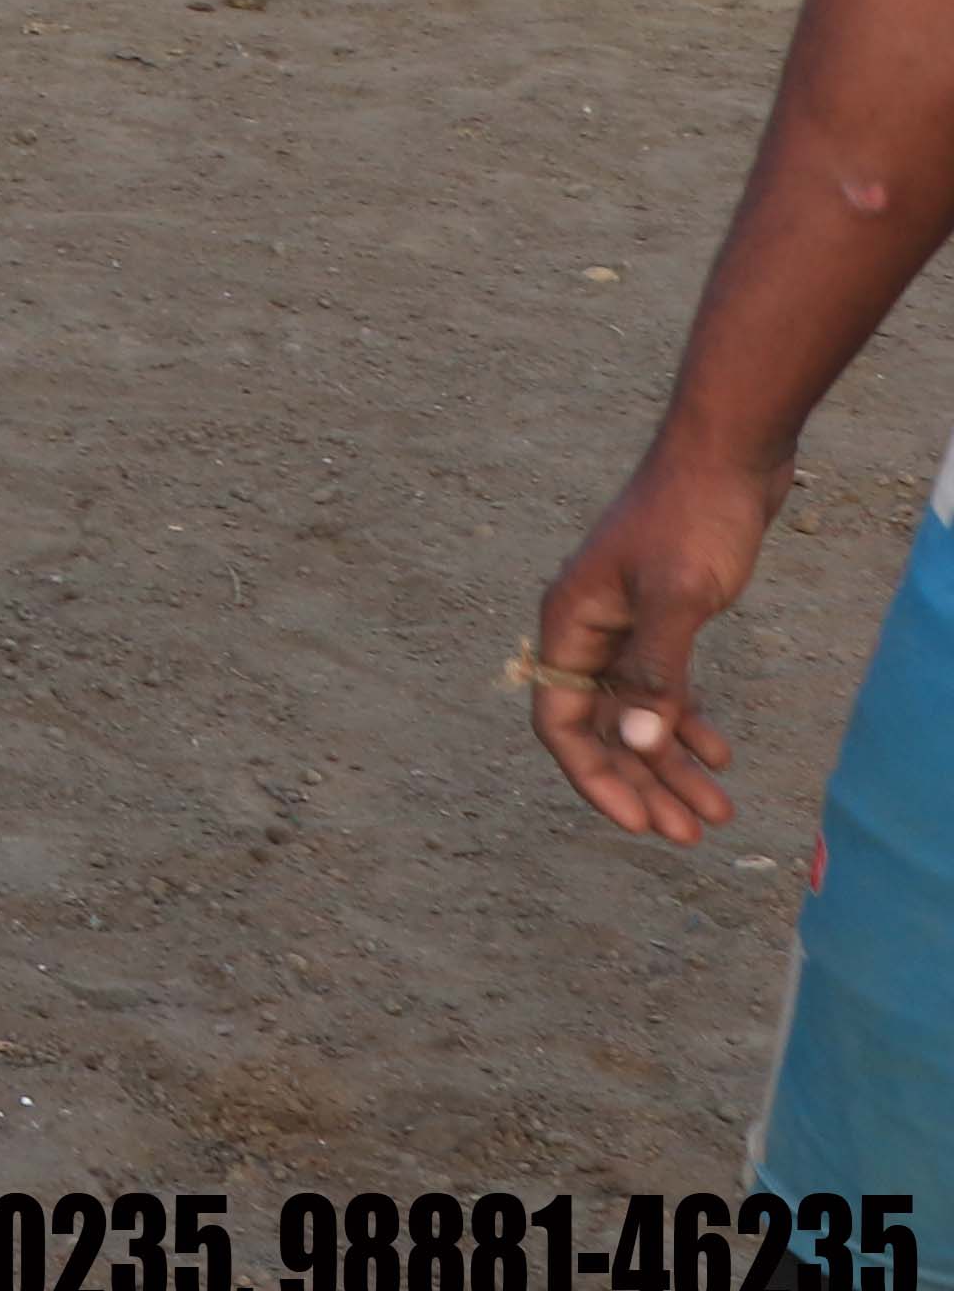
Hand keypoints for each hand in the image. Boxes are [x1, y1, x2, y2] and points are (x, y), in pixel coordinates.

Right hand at [530, 440, 773, 840]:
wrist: (728, 456)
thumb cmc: (692, 518)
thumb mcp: (678, 599)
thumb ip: (655, 673)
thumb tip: (636, 744)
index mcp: (570, 623)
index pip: (562, 721)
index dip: (594, 777)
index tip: (638, 823)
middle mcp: (587, 630)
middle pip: (603, 727)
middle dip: (642, 782)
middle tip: (688, 833)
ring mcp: (623, 624)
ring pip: (637, 712)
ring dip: (671, 761)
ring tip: (717, 808)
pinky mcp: (660, 618)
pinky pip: (663, 686)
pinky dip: (687, 721)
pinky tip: (719, 752)